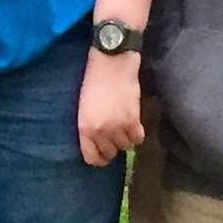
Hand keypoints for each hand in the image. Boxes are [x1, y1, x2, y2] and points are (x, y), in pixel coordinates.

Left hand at [76, 52, 145, 166]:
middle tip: (115, 135)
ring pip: (126, 147)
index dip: (99, 159)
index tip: (104, 155)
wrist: (111, 64)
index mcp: (84, 128)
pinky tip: (134, 126)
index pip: (92, 158)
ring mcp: (117, 127)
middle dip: (113, 146)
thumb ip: (89, 128)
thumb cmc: (94, 82)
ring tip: (124, 126)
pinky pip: (138, 139)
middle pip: (111, 153)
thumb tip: (98, 144)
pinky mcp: (133, 120)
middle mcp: (100, 131)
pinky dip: (138, 134)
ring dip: (126, 139)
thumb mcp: (84, 108)